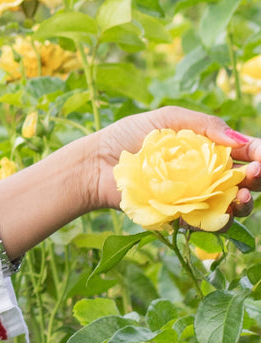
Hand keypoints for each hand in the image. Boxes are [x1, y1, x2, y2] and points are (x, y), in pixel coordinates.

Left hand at [87, 105, 260, 218]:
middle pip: (247, 181)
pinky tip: (220, 210)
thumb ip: (204, 124)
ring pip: (235, 205)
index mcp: (207, 149)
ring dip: (246, 201)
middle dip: (258, 177)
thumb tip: (239, 140)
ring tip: (243, 195)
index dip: (258, 153)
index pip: (243, 152)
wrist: (97, 163)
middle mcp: (208, 175)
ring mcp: (198, 197)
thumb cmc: (130, 137)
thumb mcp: (167, 119)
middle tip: (256, 172)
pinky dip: (220, 219)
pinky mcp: (184, 216)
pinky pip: (210, 223)